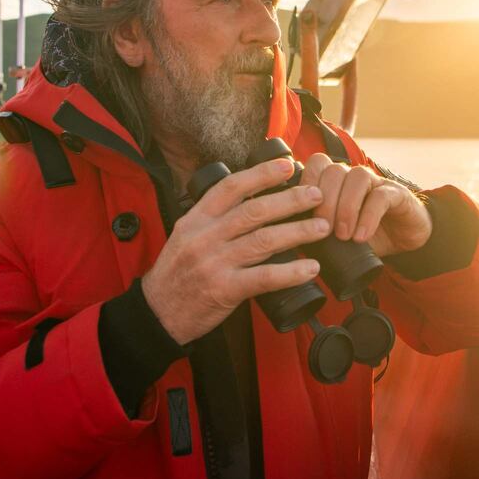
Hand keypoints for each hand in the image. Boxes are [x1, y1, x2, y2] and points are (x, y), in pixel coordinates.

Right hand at [140, 158, 328, 344]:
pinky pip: (263, 278)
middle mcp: (205, 236)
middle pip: (254, 211)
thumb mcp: (187, 235)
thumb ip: (215, 220)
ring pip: (263, 240)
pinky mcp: (224, 289)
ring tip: (322, 227)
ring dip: (298, 232)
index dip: (262, 174)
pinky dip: (290, 272)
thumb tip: (255, 203)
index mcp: (197, 219)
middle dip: (290, 200)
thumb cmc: (177, 273)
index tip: (287, 166)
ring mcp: (214, 262)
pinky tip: (311, 269)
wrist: (156, 313)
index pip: (231, 187)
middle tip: (316, 195)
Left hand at [299, 154, 431, 256]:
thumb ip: (317, 231)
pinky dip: (368, 217)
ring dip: (347, 208)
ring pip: (357, 177)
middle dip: (325, 202)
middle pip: (334, 170)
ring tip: (343, 236)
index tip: (302, 212)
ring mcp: (376, 182)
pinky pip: (380, 197)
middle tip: (324, 230)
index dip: (307, 182)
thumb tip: (292, 243)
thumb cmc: (363, 234)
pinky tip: (361, 237)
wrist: (403, 239)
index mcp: (337, 181)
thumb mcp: (336, 235)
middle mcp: (354, 176)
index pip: (317, 164)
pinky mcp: (396, 194)